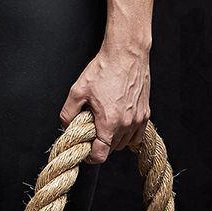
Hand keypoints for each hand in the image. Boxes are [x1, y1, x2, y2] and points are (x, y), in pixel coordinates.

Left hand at [59, 43, 150, 164]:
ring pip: (125, 143)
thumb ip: (68, 113)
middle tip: (93, 129)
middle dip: (101, 143)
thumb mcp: (78, 91)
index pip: (101, 155)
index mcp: (109, 122)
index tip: (86, 151)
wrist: (127, 54)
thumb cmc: (104, 69)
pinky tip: (119, 122)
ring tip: (106, 122)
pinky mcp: (145, 113)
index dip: (91, 156)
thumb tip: (66, 125)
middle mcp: (127, 124)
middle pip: (112, 148)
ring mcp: (138, 119)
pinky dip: (128, 134)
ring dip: (115, 139)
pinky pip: (137, 134)